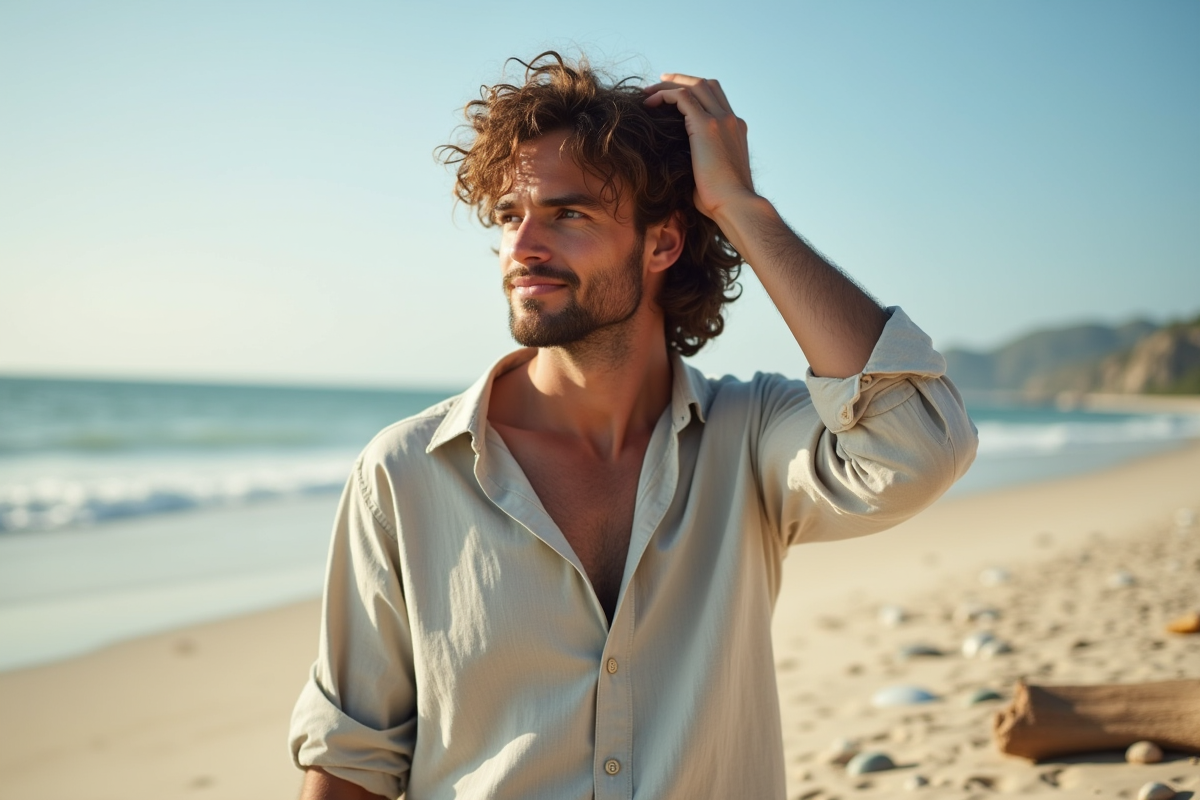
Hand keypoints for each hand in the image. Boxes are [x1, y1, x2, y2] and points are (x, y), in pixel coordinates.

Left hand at [643, 74, 755, 222]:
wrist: (736, 205)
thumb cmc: (722, 201)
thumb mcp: (712, 176)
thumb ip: (701, 163)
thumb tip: (680, 167)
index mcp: (736, 129)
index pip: (715, 98)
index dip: (694, 92)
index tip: (672, 96)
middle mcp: (731, 119)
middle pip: (706, 84)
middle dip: (680, 80)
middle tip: (657, 84)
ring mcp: (721, 119)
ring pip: (694, 85)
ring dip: (669, 84)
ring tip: (647, 92)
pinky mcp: (707, 125)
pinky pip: (682, 97)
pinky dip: (664, 95)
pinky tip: (649, 104)